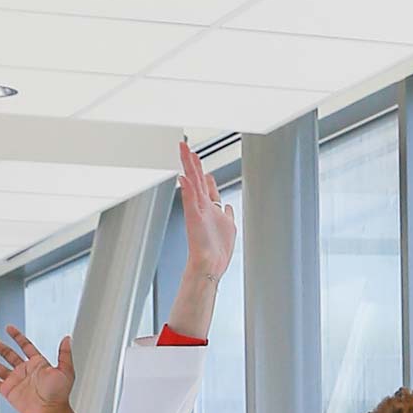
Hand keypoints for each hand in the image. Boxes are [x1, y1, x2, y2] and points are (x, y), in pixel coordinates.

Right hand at [0, 326, 75, 412]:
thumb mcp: (66, 370)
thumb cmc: (60, 394)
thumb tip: (67, 339)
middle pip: (7, 354)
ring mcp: (15, 380)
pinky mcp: (7, 391)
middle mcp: (24, 371)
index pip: (25, 346)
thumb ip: (65, 354)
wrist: (50, 411)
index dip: (17, 337)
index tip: (9, 328)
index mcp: (37, 364)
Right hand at [178, 141, 235, 280]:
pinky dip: (187, 188)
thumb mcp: (228, 226)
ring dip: (190, 168)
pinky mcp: (194, 218)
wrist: (211, 265)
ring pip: (193, 184)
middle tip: (185, 147)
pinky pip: (190, 200)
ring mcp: (198, 211)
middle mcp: (203, 207)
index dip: (202, 170)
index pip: (205, 183)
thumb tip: (228, 206)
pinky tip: (184, 177)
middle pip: (197, 179)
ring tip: (185, 153)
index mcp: (211, 208)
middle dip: (192, 163)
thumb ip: (226, 214)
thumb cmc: (217, 250)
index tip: (198, 157)